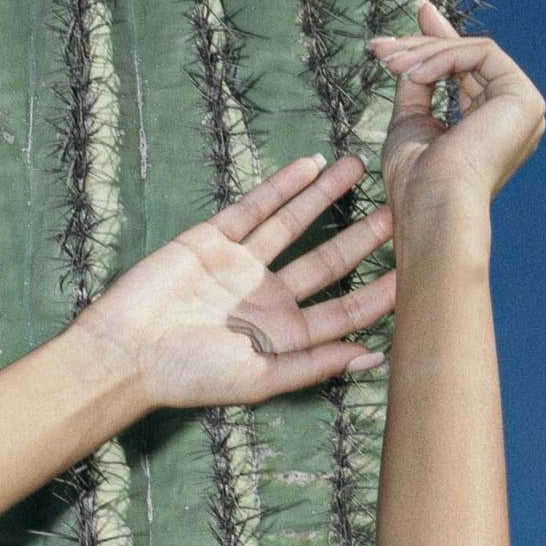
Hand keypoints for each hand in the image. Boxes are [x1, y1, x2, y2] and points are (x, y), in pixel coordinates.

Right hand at [76, 157, 397, 415]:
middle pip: (329, 260)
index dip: (382, 291)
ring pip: (294, 224)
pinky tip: (309, 165)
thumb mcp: (258, 379)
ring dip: (325, 196)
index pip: (346, 310)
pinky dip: (280, 187)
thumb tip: (373, 357)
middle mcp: (268, 298)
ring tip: (360, 167)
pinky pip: (253, 209)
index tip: (420, 269)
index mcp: (284, 336)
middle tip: (404, 206)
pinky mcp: (212, 240)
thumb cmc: (190, 376)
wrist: (125, 352)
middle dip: (365, 235)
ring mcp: (241, 266)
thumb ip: (314, 366)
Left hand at [368, 0, 545, 226]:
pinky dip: (443, 57)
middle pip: (469, 58)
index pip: (469, 70)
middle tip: (380, 44)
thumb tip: (412, 51)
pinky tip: (413, 73)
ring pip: (473, 51)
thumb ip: (418, 84)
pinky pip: (482, 54)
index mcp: (492, 126)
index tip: (420, 10)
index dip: (443, 40)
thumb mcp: (411, 121)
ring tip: (388, 62)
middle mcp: (515, 116)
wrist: (433, 205)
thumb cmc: (417, 180)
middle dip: (422, 43)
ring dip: (424, 51)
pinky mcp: (525, 99)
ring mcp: (525, 107)